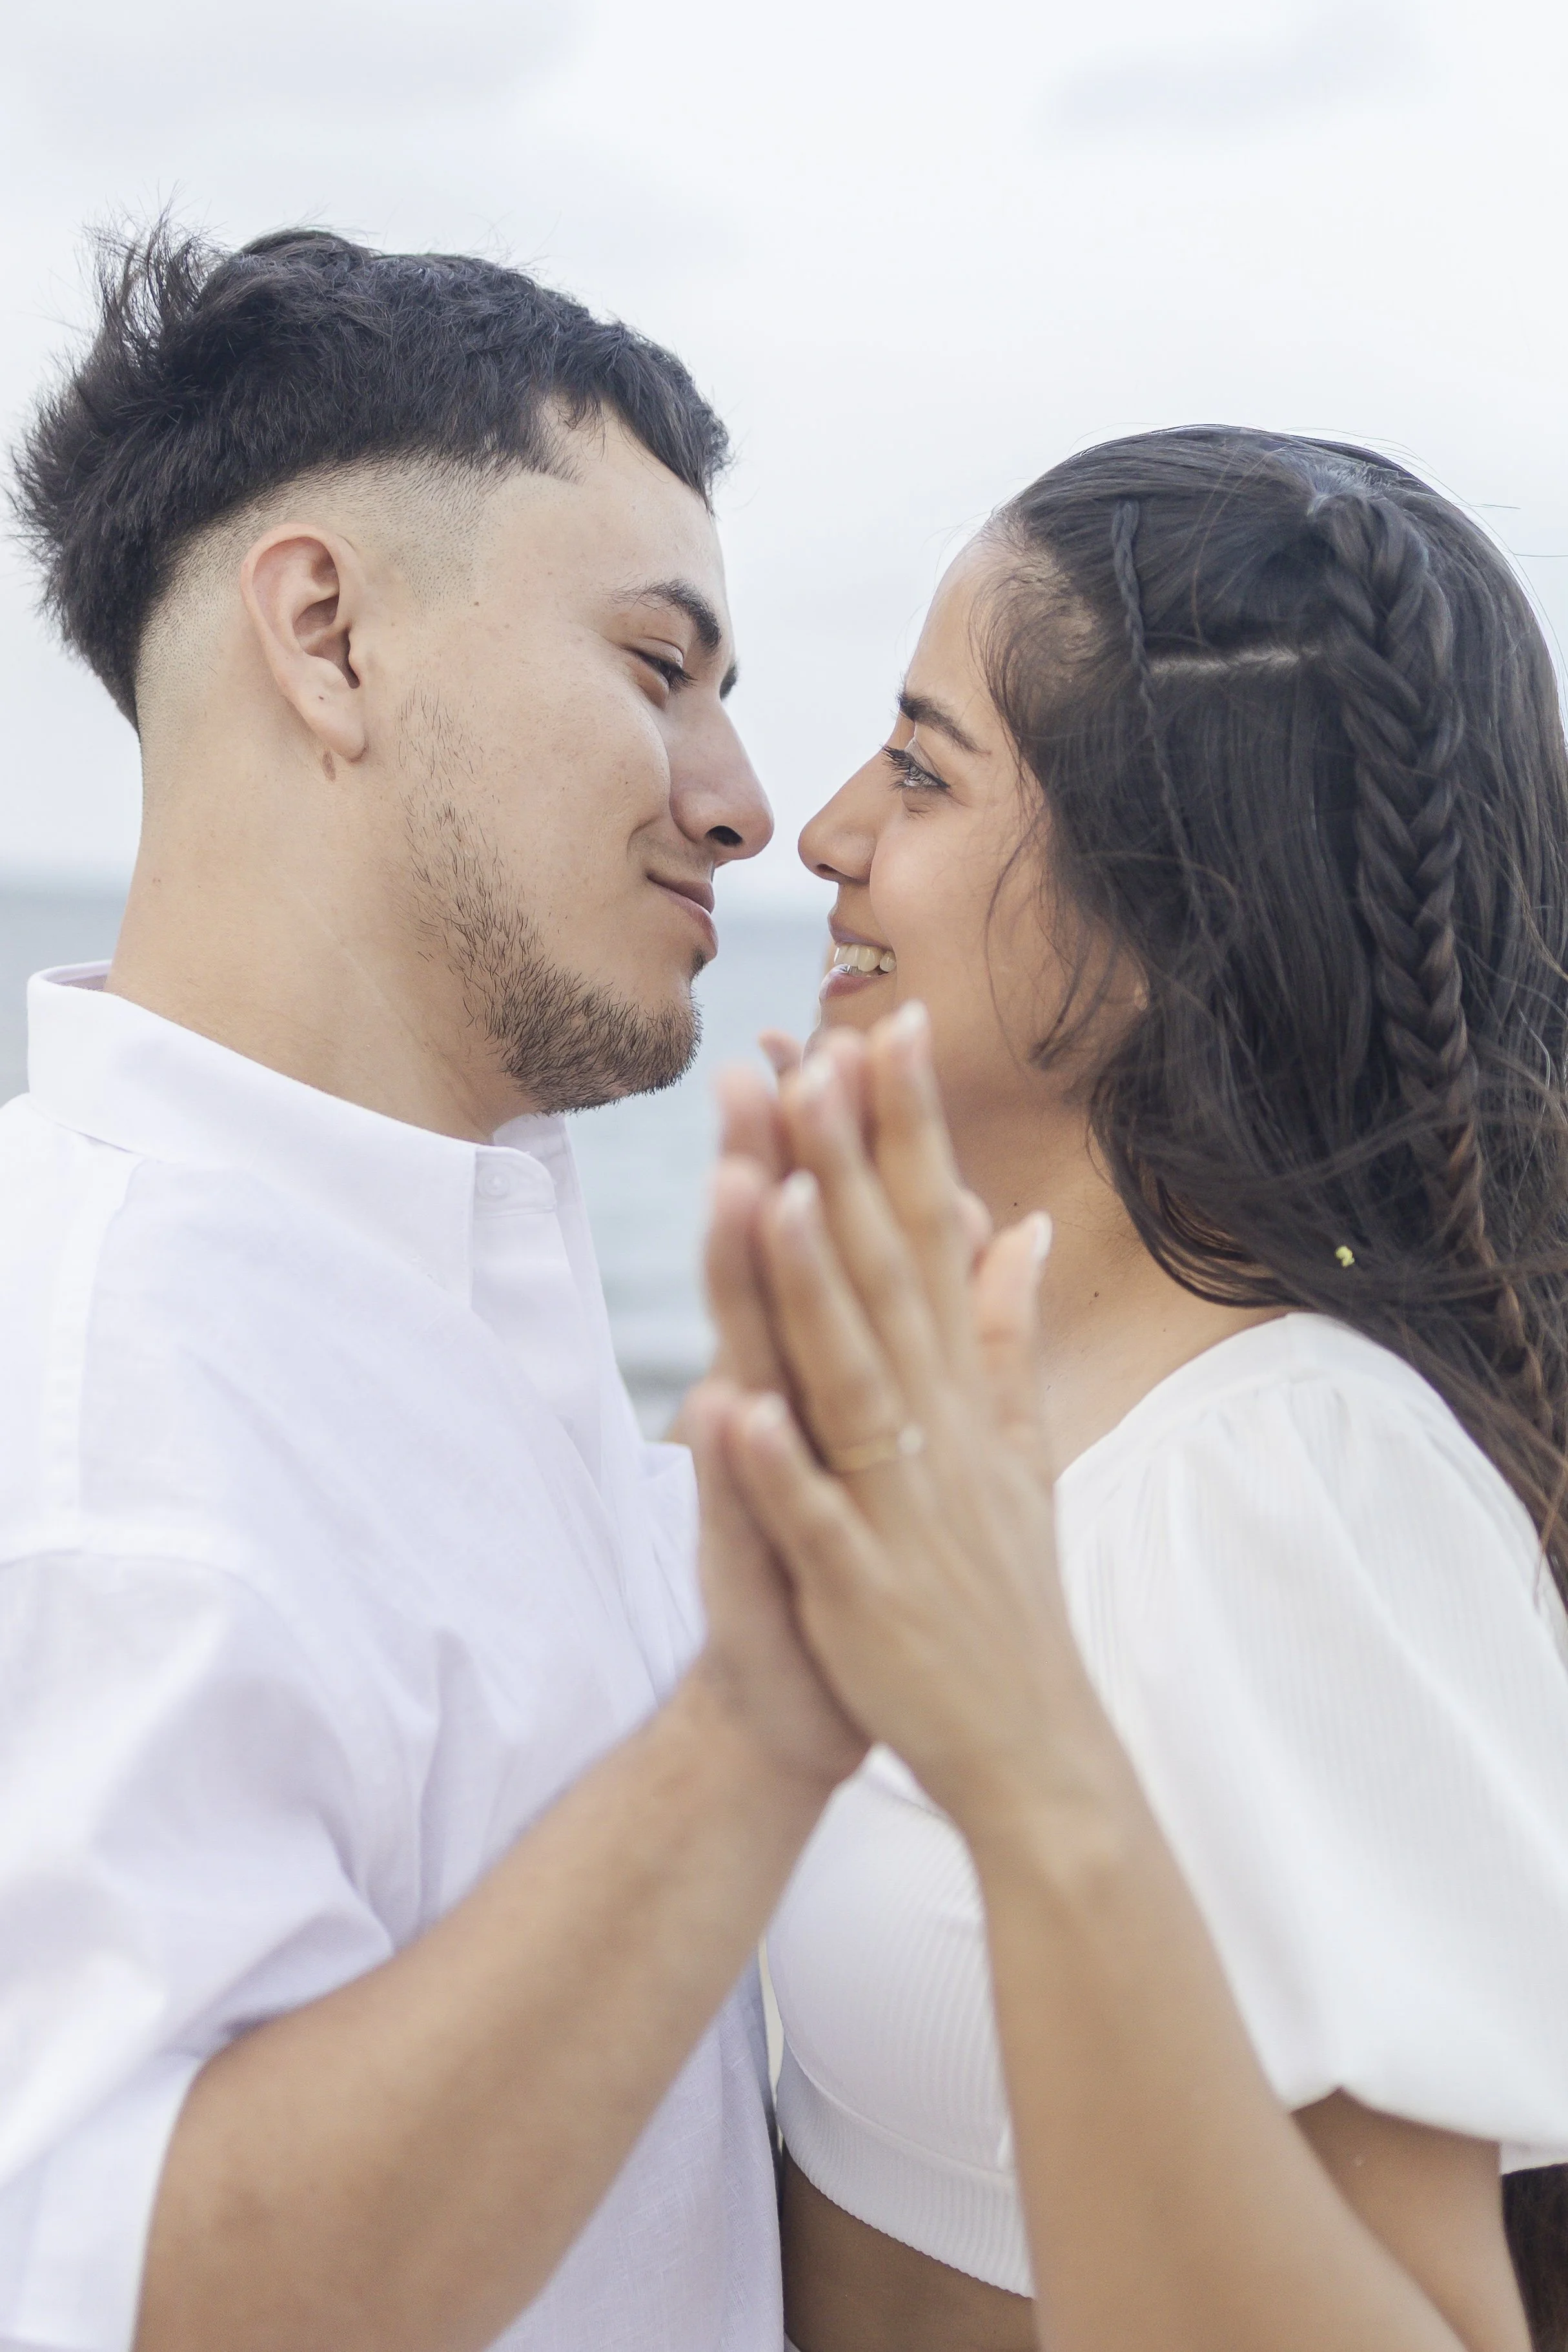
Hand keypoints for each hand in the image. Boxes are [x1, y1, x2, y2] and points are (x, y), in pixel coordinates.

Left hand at [708, 1005, 1114, 1838]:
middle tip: (810, 1050)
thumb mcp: (1018, 1445)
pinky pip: (812, 1518)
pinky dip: (776, 1465)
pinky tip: (731, 1403)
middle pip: (885, 1276)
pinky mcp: (862, 1586)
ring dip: (810, 1287)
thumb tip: (1020, 1225)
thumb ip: (1006, 1332)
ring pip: (850, 1376)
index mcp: (963, 1388)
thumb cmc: (1001, 1589)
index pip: (932, 1233)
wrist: (1028, 1744)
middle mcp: (939, 1427)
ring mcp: (901, 1505)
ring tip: (769, 1188)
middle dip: (847, 1166)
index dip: (909, 1133)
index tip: (883, 1026)